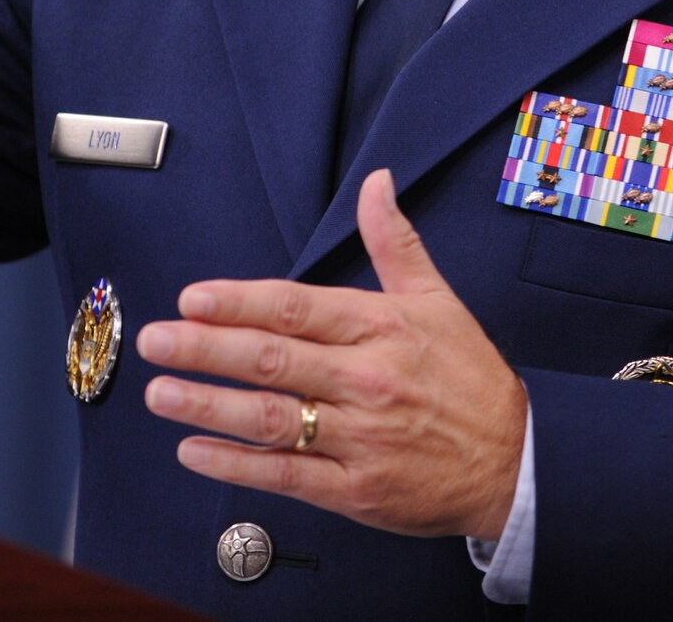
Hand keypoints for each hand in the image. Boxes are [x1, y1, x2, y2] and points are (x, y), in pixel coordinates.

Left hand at [137, 169, 526, 539]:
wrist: (518, 462)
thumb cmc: (471, 379)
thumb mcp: (437, 299)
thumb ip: (394, 241)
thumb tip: (376, 183)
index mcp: (380, 327)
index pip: (296, 308)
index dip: (239, 302)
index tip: (193, 298)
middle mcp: (366, 379)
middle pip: (272, 359)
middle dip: (204, 349)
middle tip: (154, 340)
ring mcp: (361, 437)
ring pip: (271, 417)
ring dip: (208, 405)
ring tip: (160, 394)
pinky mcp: (358, 490)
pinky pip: (287, 474)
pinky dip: (236, 465)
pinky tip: (195, 452)